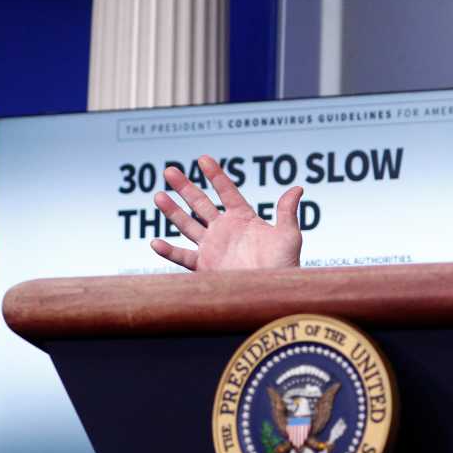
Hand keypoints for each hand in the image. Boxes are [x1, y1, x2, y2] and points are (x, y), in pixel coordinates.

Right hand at [150, 154, 302, 270]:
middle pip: (200, 203)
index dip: (215, 175)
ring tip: (158, 196)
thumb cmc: (284, 266)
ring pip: (187, 225)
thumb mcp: (288, 236)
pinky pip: (183, 257)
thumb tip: (298, 188)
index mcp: (243, 218)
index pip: (227, 191)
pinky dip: (169, 251)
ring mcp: (213, 247)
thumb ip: (287, 212)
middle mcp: (224, 230)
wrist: (272, 293)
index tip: (203, 159)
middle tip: (169, 170)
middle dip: (185, 187)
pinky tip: (155, 243)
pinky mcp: (205, 266)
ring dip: (172, 211)